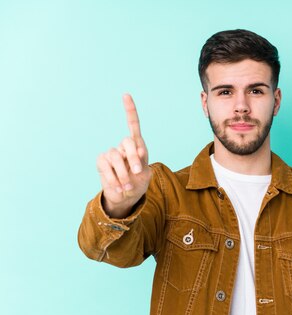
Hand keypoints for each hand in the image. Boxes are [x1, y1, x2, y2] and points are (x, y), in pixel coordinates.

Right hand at [96, 93, 151, 217]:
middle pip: (127, 141)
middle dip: (134, 157)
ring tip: (128, 186)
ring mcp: (111, 154)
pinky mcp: (102, 162)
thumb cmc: (138, 184)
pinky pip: (106, 166)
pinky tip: (119, 187)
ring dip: (124, 173)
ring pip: (116, 156)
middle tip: (138, 171)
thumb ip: (143, 160)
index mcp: (137, 146)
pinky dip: (114, 179)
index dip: (130, 111)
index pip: (133, 126)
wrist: (126, 197)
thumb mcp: (145, 174)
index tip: (126, 95)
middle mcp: (123, 147)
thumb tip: (139, 148)